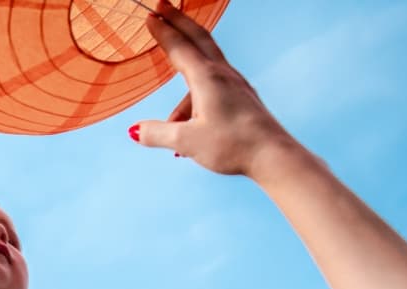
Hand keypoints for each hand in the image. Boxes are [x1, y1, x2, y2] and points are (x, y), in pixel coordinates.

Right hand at [128, 0, 299, 177]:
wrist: (272, 155)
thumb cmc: (232, 146)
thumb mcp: (187, 142)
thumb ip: (157, 134)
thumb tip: (134, 131)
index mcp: (206, 79)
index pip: (179, 47)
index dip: (162, 31)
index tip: (149, 16)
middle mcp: (222, 75)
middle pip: (198, 38)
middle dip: (178, 21)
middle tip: (162, 5)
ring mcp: (235, 83)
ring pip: (204, 66)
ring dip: (185, 79)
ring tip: (173, 124)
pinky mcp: (242, 96)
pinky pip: (213, 85)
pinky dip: (195, 96)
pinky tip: (192, 128)